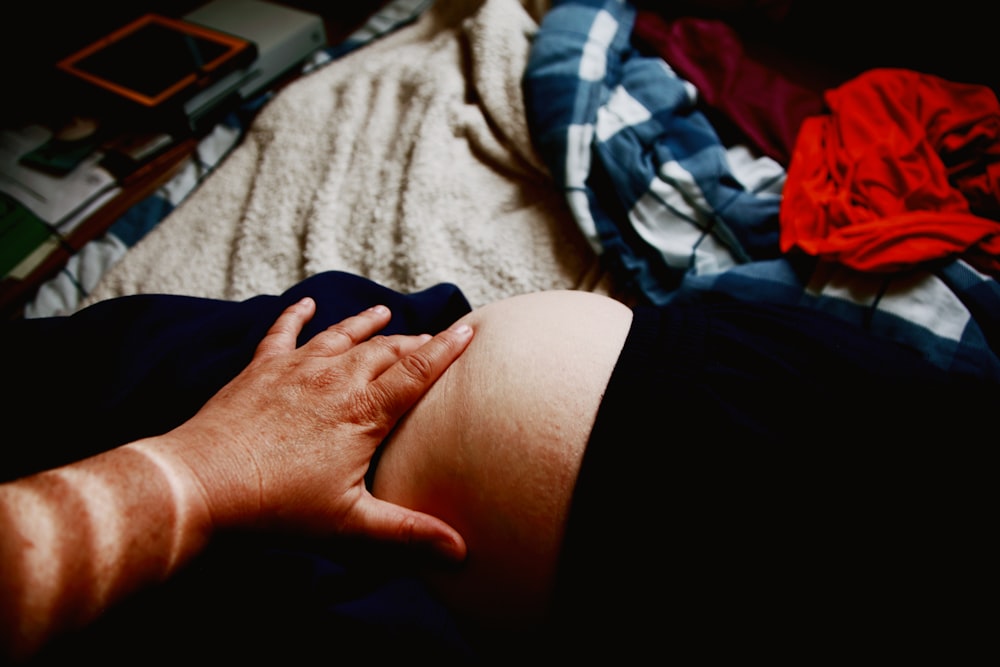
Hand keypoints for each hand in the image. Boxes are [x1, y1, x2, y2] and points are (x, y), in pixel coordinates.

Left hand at [158, 297, 472, 560]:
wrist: (202, 483)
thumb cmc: (277, 507)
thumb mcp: (350, 526)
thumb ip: (408, 533)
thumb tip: (460, 551)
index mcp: (363, 411)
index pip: (416, 372)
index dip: (446, 350)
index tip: (470, 330)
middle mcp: (335, 379)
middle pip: (384, 350)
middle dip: (413, 341)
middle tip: (433, 337)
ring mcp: (296, 369)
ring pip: (341, 336)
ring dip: (365, 323)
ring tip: (384, 312)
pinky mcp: (260, 369)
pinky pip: (283, 332)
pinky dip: (296, 315)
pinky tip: (305, 303)